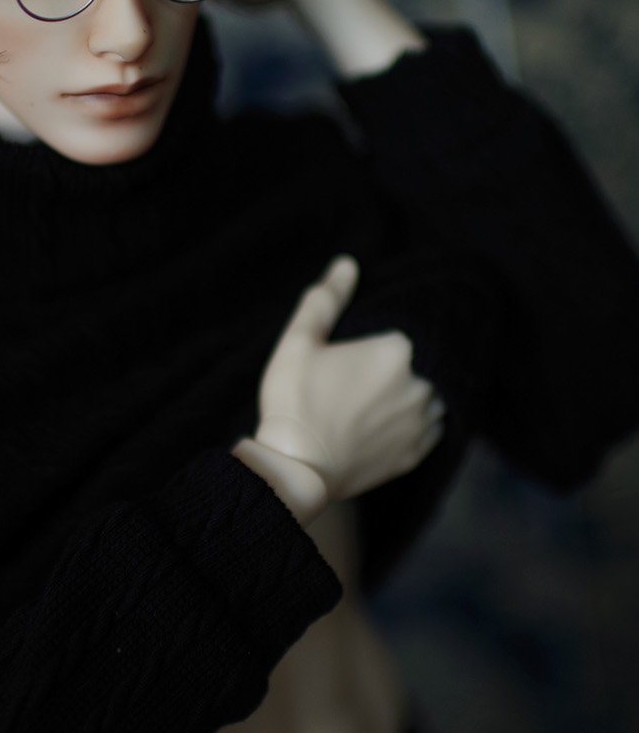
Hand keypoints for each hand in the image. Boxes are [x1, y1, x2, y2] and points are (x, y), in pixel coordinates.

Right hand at [254, 256, 445, 498]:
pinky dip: (422, 421)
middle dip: (407, 363)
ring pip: (436, 395)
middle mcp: (421, 384)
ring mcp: (421, 423)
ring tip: (391, 392)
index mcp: (398, 350)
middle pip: (426, 362)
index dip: (390, 337)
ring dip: (421, 390)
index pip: (410, 331)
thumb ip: (326, 300)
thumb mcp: (299, 341)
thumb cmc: (294, 400)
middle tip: (374, 371)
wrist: (297, 468)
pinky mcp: (416, 454)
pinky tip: (401, 418)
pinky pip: (434, 429)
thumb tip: (347, 264)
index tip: (372, 345)